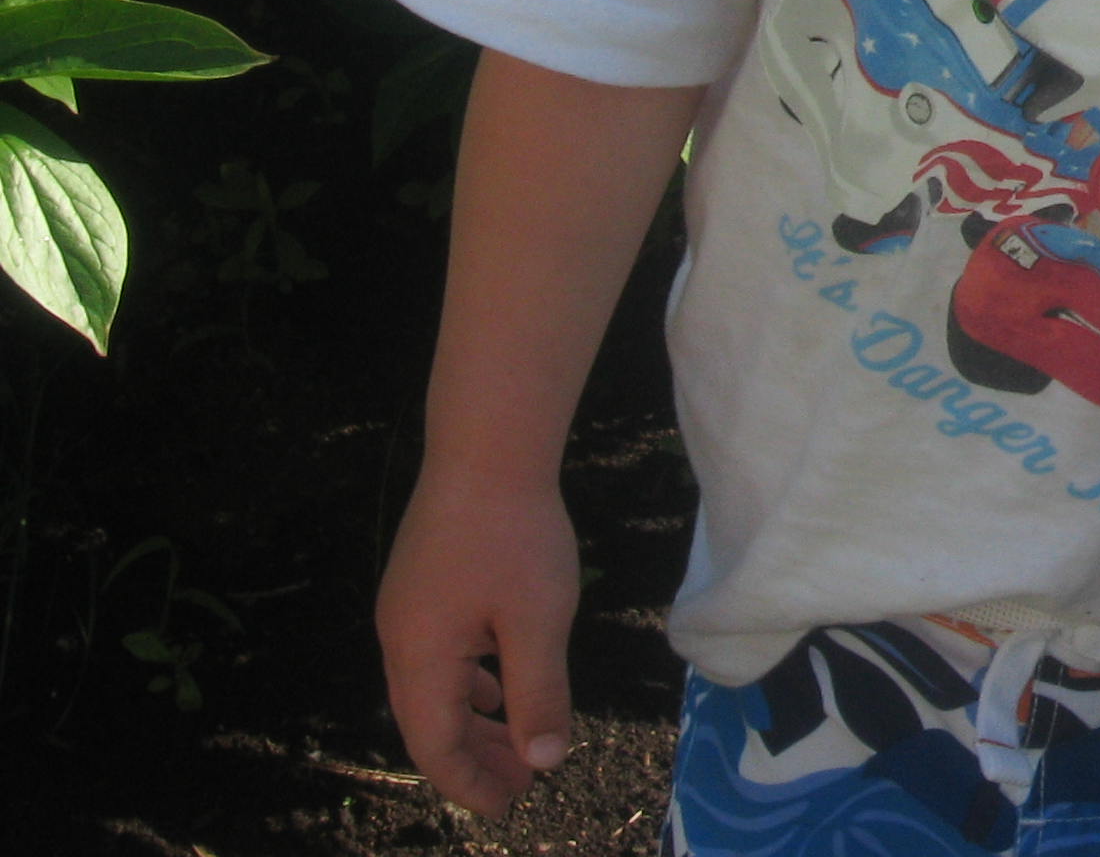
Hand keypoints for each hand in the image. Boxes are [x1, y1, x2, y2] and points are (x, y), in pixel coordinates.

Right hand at [376, 465, 580, 817]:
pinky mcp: (424, 585)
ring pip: (435, 687)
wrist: (487, 449)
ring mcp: (407, 609)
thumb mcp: (538, 621)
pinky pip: (441, 654)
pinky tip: (500, 684)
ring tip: (518, 743)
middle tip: (523, 783)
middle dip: (475, 758)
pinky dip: (471, 682)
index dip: (471, 783)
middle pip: (429, 721)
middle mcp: (400, 639)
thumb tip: (543, 760)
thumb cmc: (515, 537)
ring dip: (475, 720)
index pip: (434, 746)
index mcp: (419, 657)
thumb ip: (538, 694)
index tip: (510, 806)